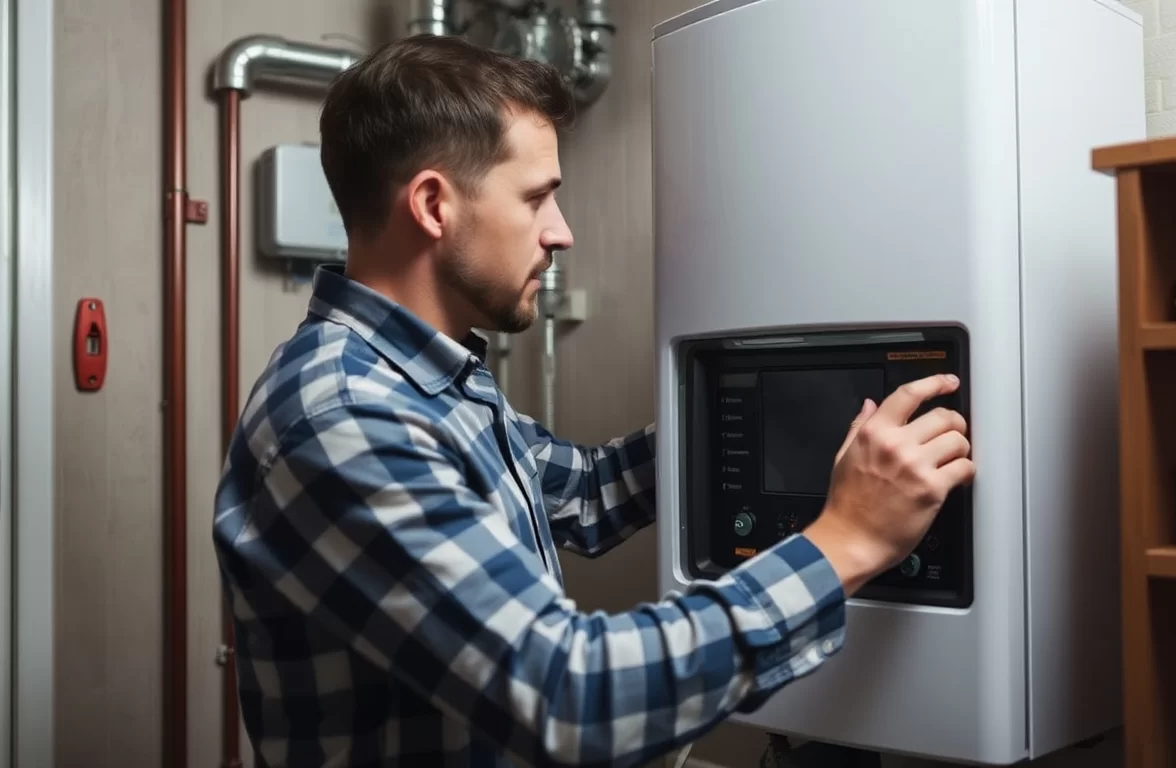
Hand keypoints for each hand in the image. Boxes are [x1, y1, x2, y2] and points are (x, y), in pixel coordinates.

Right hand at [804, 374, 974, 594]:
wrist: (850, 540)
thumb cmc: (846, 505)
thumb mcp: (843, 457)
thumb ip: (859, 427)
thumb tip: (869, 405)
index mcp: (873, 433)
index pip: (909, 394)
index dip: (934, 383)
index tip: (948, 383)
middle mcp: (895, 444)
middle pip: (943, 416)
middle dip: (954, 424)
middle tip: (952, 434)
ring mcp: (915, 466)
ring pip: (958, 441)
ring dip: (960, 450)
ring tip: (951, 461)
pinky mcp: (932, 489)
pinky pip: (965, 468)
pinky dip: (966, 472)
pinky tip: (956, 478)